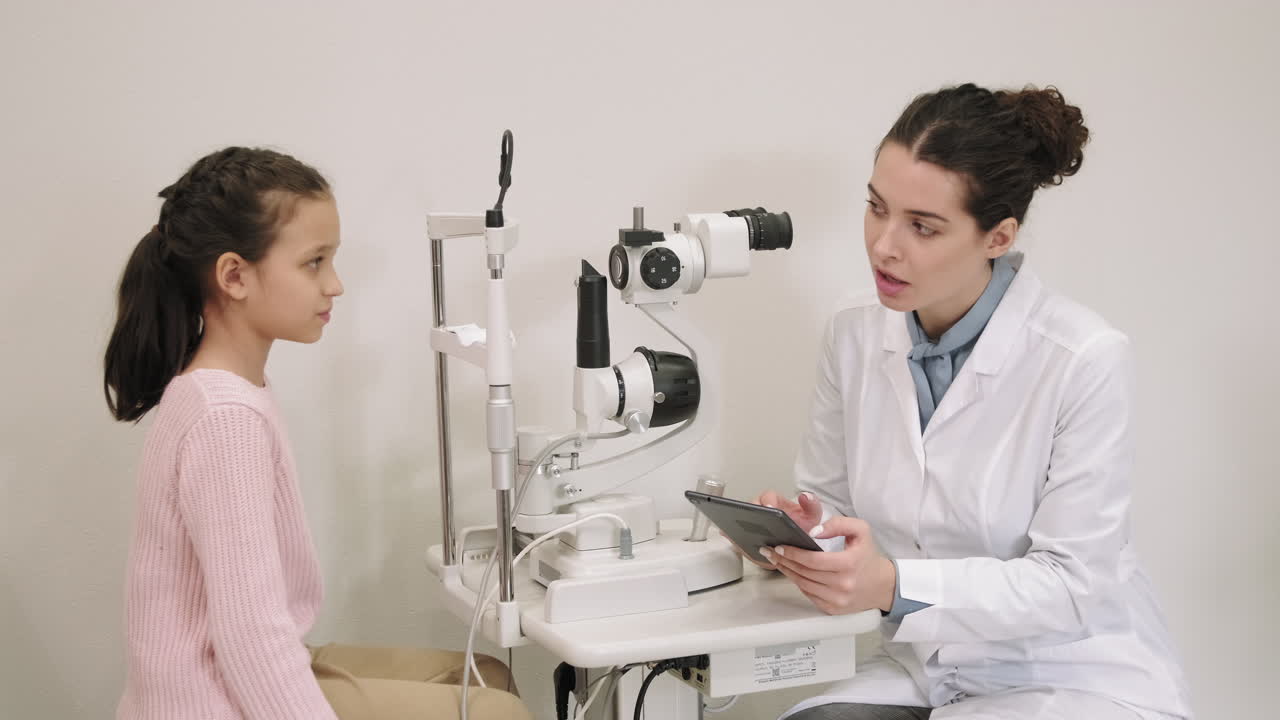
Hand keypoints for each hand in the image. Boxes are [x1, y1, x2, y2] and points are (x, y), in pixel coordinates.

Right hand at [722, 490, 824, 569]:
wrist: (796, 544)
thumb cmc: (801, 527)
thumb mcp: (811, 516)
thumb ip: (812, 505)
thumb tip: (805, 496)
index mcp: (774, 501)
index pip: (767, 496)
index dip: (767, 501)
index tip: (770, 508)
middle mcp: (760, 509)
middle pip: (750, 508)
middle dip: (752, 515)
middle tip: (756, 522)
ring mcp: (751, 523)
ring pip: (742, 522)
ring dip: (742, 528)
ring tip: (746, 535)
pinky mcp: (746, 536)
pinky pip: (738, 536)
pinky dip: (736, 540)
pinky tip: (740, 544)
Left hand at [761, 515, 895, 614]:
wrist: (882, 585)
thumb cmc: (868, 556)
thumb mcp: (861, 531)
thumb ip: (838, 524)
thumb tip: (813, 532)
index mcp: (849, 564)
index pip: (813, 560)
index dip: (793, 553)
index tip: (779, 546)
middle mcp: (843, 585)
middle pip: (804, 573)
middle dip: (784, 560)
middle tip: (770, 551)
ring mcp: (837, 600)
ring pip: (803, 584)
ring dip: (787, 572)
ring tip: (776, 560)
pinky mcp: (833, 609)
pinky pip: (808, 594)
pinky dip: (798, 582)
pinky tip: (791, 572)